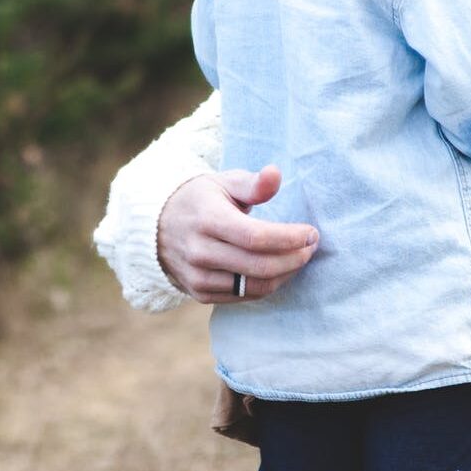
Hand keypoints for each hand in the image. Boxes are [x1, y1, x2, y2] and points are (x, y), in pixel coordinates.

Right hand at [156, 165, 319, 303]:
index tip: (311, 233)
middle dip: (295, 258)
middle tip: (311, 246)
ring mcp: (199, 276)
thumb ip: (253, 183)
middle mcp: (200, 251)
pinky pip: (244, 296)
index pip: (256, 237)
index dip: (289, 238)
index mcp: (208, 219)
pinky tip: (279, 270)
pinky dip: (267, 285)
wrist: (158, 227)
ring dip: (285, 274)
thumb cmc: (201, 200)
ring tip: (299, 258)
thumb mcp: (223, 183)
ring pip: (255, 286)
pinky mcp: (200, 293)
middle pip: (260, 266)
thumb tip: (275, 174)